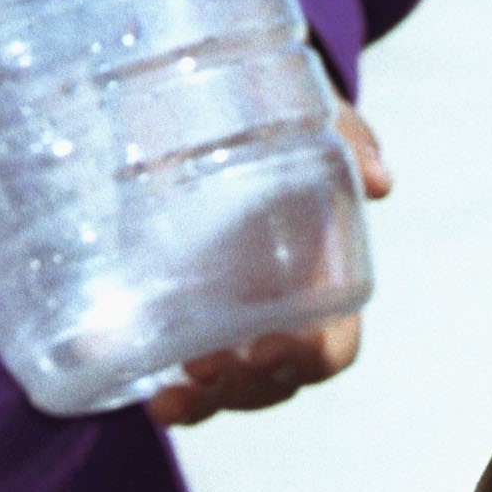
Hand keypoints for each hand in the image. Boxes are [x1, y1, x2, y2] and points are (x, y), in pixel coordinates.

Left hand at [147, 99, 390, 427]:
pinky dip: (154, 381)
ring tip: (168, 401)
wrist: (205, 89)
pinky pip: (173, 364)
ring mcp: (229, 317)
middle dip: (244, 389)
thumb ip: (350, 142)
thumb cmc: (277, 107)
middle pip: (275, 381)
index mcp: (324, 279)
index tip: (271, 350)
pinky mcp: (179, 308)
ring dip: (202, 402)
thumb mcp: (315, 114)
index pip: (333, 346)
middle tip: (204, 369)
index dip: (309, 359)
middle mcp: (280, 311)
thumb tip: (380, 181)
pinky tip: (112, 370)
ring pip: (228, 385)